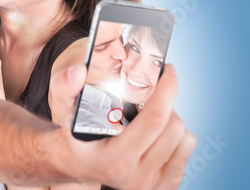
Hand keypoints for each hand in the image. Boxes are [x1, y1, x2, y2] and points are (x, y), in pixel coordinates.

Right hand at [49, 64, 195, 188]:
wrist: (77, 164)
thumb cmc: (74, 135)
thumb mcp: (63, 108)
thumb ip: (64, 85)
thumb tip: (77, 71)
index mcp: (115, 160)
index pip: (154, 121)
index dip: (166, 91)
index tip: (168, 72)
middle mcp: (137, 178)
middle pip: (174, 128)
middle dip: (167, 103)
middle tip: (152, 95)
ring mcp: (153, 187)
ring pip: (185, 140)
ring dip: (172, 121)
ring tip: (151, 116)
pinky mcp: (165, 189)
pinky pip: (186, 154)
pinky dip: (175, 138)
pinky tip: (155, 134)